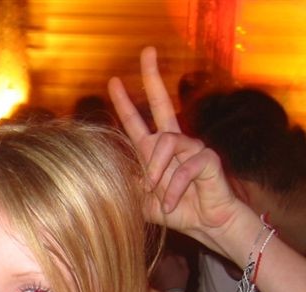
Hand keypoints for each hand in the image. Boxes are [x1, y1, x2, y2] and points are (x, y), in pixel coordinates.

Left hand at [108, 47, 250, 255]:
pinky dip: (173, 188)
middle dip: (153, 77)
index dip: (123, 103)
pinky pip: (183, 167)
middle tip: (147, 51)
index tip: (112, 82)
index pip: (136, 122)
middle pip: (162, 103)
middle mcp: (173, 143)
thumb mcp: (139, 199)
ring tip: (158, 193)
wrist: (204, 225)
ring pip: (166, 143)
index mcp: (154, 150)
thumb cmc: (174, 210)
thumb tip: (99, 170)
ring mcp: (192, 147)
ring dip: (157, 172)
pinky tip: (172, 201)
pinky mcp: (207, 158)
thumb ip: (124, 183)